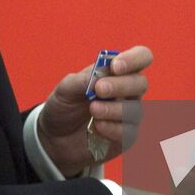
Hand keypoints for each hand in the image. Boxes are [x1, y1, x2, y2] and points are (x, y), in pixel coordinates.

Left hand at [38, 45, 151, 176]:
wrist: (54, 138)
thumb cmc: (64, 106)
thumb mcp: (65, 89)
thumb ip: (83, 80)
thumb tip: (99, 77)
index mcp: (116, 72)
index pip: (141, 57)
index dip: (134, 59)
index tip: (115, 66)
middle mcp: (127, 92)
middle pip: (141, 83)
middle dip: (121, 85)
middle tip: (100, 89)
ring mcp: (128, 115)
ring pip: (135, 109)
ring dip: (114, 108)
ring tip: (93, 109)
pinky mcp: (124, 137)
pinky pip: (128, 132)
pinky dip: (112, 127)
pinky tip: (97, 126)